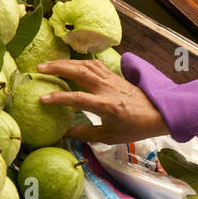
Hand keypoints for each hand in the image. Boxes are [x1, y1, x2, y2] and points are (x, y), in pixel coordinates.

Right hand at [36, 57, 169, 143]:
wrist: (158, 113)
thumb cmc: (134, 128)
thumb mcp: (110, 137)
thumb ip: (86, 134)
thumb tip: (66, 132)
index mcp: (106, 105)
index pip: (78, 98)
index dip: (59, 98)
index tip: (42, 98)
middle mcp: (107, 89)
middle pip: (79, 72)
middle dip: (58, 68)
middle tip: (39, 69)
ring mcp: (111, 80)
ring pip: (86, 65)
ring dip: (66, 62)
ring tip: (49, 64)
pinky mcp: (114, 76)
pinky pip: (95, 65)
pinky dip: (80, 62)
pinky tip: (71, 64)